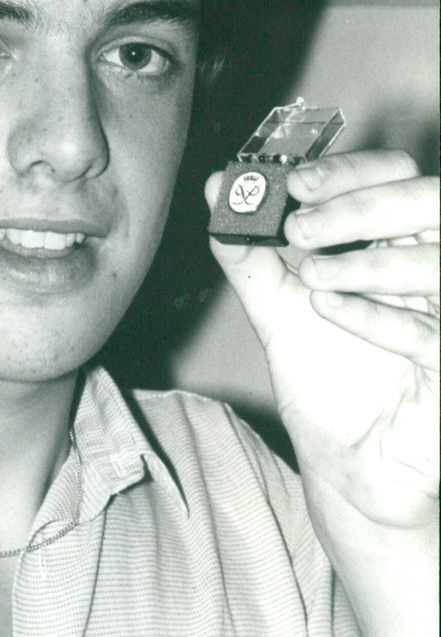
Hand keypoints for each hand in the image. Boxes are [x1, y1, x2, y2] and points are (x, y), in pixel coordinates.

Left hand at [205, 149, 438, 532]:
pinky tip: (328, 311)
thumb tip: (218, 186)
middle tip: (298, 226)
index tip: (293, 183)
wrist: (345, 466)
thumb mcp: (275, 306)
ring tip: (310, 278)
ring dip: (366, 261)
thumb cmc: (325, 380)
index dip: (348, 170)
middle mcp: (432, 270)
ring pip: (437, 258)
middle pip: (428, 199)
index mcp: (397, 244)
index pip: (393, 175)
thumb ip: (248, 249)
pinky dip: (375, 315)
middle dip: (358, 205)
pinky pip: (431, 331)